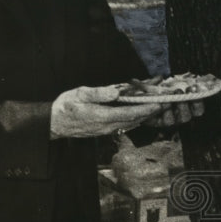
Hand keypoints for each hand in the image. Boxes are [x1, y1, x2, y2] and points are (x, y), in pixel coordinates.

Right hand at [50, 86, 199, 138]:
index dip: (146, 109)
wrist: (53, 124)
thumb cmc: (64, 107)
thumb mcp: (79, 94)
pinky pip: (126, 125)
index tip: (159, 103)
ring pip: (132, 123)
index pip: (129, 114)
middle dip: (151, 111)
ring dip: (146, 115)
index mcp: (101, 116)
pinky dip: (137, 118)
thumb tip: (117, 92)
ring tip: (160, 105)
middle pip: (135, 120)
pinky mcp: (106, 130)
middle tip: (167, 101)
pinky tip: (144, 112)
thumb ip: (99, 93)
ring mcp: (107, 130)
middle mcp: (107, 126)